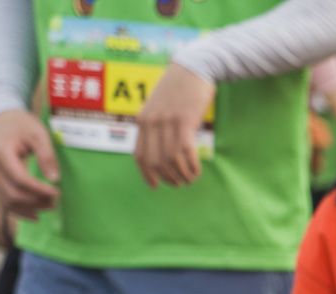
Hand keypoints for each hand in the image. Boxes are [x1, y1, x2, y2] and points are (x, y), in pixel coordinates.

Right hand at [0, 110, 59, 219]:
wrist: (3, 120)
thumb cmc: (22, 124)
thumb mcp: (38, 134)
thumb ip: (46, 155)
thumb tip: (54, 179)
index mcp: (1, 153)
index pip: (20, 179)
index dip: (39, 190)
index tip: (57, 193)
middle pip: (13, 193)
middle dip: (36, 201)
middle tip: (56, 201)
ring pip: (7, 201)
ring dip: (29, 208)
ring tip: (50, 207)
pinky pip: (4, 201)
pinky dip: (19, 211)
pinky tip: (36, 216)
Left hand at [133, 64, 215, 188]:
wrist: (194, 66)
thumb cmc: (180, 87)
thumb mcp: (160, 105)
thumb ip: (157, 124)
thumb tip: (160, 147)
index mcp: (143, 119)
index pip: (139, 155)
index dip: (146, 174)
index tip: (155, 185)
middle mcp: (151, 122)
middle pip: (155, 161)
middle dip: (168, 178)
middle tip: (180, 183)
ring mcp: (167, 121)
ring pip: (170, 159)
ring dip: (181, 175)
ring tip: (191, 179)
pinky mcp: (184, 120)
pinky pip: (184, 151)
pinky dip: (191, 166)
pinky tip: (196, 170)